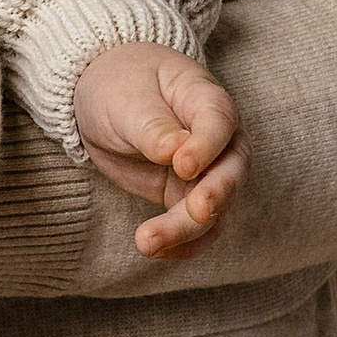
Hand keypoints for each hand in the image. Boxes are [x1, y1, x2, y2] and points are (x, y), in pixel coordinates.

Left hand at [72, 42, 246, 259]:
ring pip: (213, 208)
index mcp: (205, 99)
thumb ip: (153, 126)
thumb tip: (175, 152)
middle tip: (198, 213)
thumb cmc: (121, 85)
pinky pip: (195, 227)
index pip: (219, 123)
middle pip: (229, 171)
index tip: (182, 166)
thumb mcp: (126, 98)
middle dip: (216, 195)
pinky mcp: (187, 196)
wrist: (106, 96)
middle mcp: (218, 139)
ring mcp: (207, 171)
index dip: (206, 146)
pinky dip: (178, 243)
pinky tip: (154, 251)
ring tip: (148, 242)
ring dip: (186, 230)